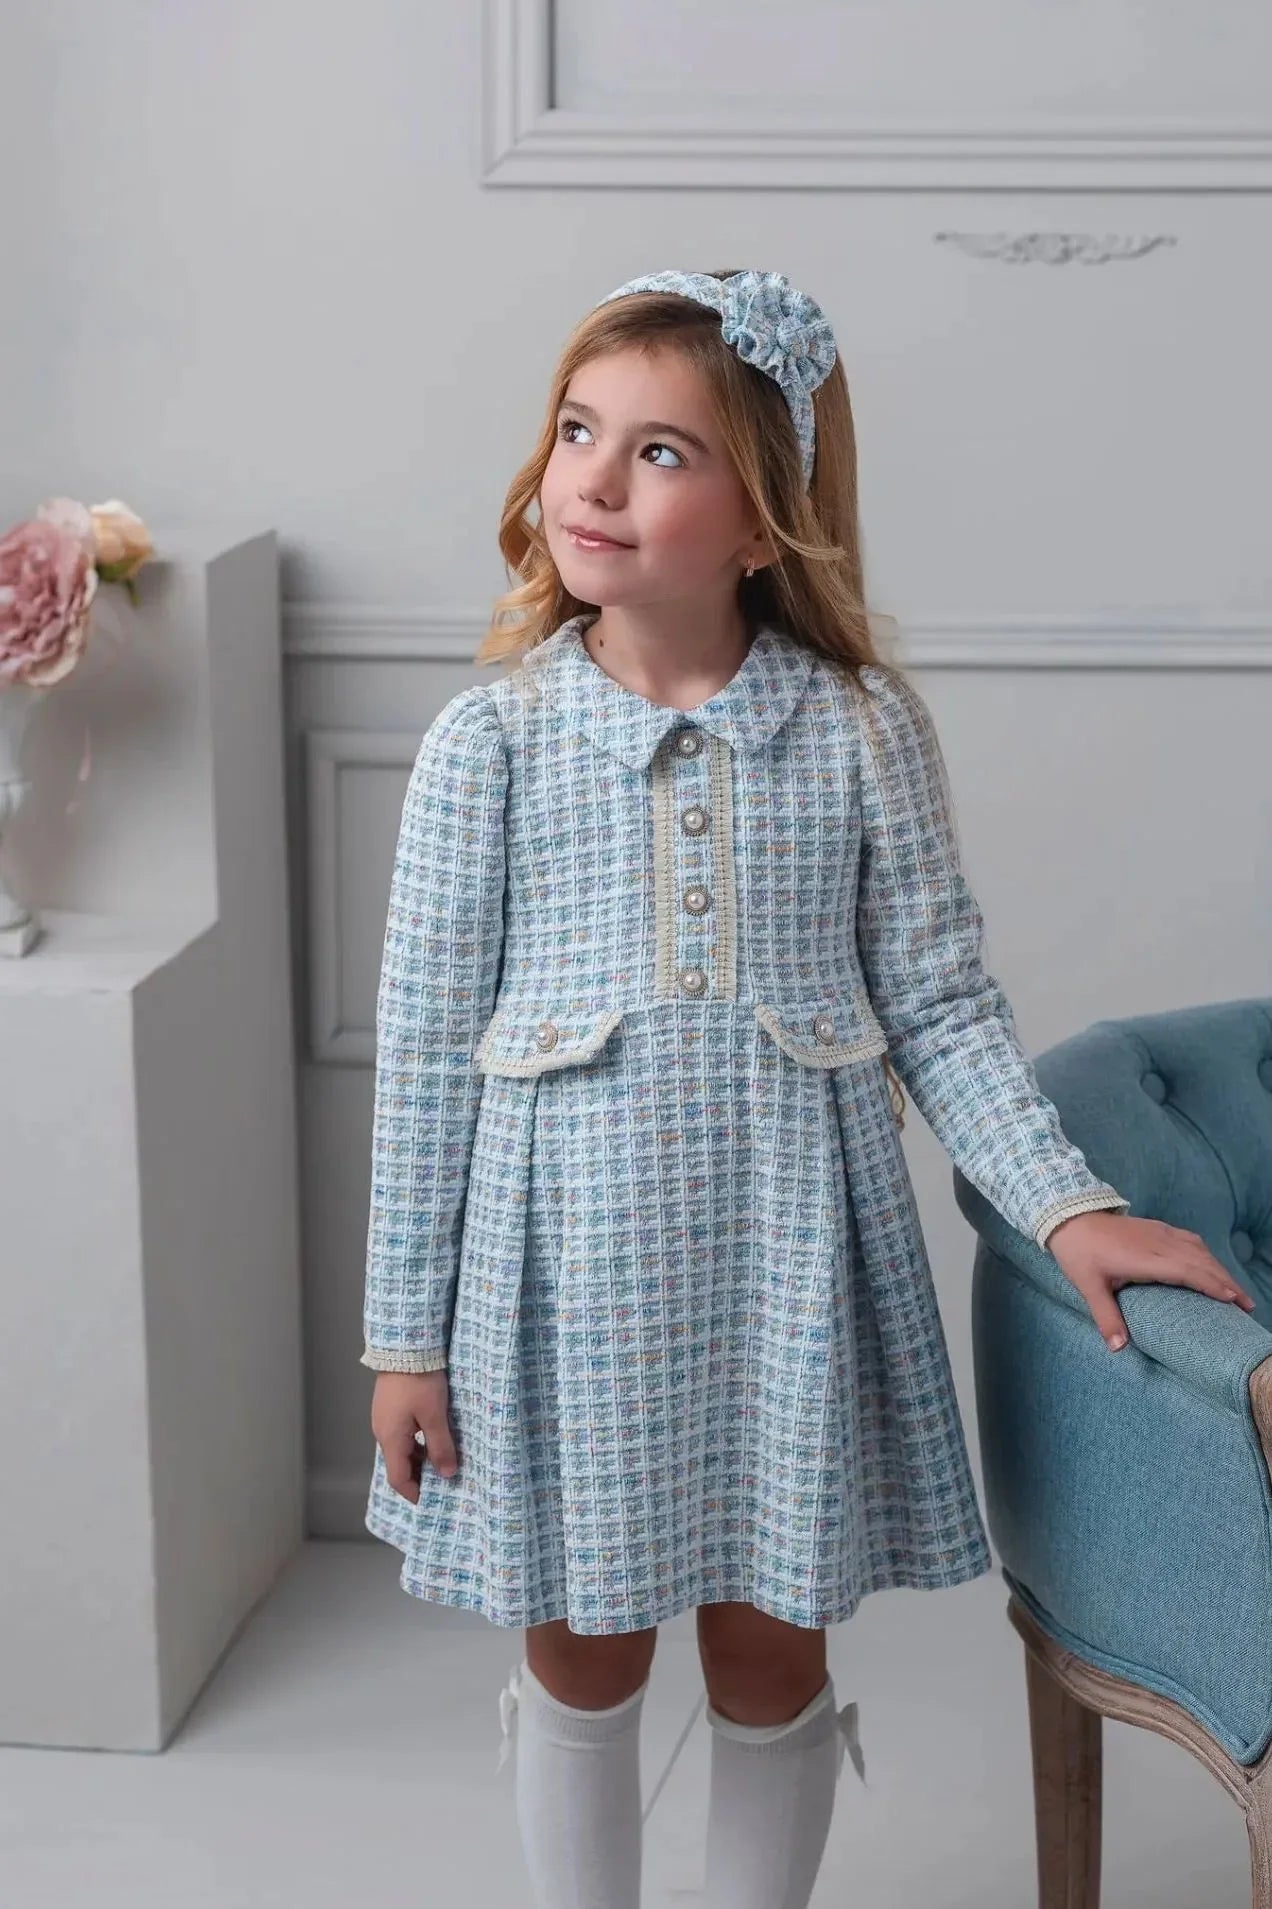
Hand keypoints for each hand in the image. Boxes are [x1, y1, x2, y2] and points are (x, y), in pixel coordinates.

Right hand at [371, 1370, 458, 1500]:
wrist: (404, 1346)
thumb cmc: (419, 1380)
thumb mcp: (435, 1416)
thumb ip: (441, 1447)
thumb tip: (447, 1474)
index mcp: (391, 1438)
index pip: (398, 1478)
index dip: (413, 1492)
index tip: (430, 1500)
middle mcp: (382, 1431)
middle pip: (398, 1464)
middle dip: (418, 1476)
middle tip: (441, 1480)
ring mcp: (384, 1418)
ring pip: (401, 1448)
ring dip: (419, 1457)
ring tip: (442, 1458)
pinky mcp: (389, 1406)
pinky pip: (402, 1433)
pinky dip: (416, 1441)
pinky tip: (433, 1435)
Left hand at [1047, 1210, 1255, 1352]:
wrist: (1070, 1215)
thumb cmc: (1079, 1252)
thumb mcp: (1089, 1286)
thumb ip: (1107, 1317)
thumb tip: (1118, 1348)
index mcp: (1146, 1258)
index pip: (1188, 1271)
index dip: (1212, 1285)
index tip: (1233, 1301)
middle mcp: (1159, 1243)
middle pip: (1201, 1262)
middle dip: (1227, 1282)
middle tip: (1247, 1306)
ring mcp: (1160, 1233)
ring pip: (1199, 1250)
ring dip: (1219, 1269)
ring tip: (1236, 1291)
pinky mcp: (1157, 1228)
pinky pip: (1190, 1240)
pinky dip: (1206, 1255)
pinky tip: (1211, 1266)